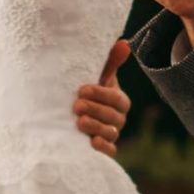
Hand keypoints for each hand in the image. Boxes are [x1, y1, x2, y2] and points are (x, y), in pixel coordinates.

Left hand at [74, 39, 130, 157]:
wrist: (68, 116)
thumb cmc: (85, 92)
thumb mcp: (95, 76)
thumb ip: (109, 61)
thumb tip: (125, 43)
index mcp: (118, 100)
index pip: (116, 98)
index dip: (101, 94)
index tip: (81, 90)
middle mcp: (117, 118)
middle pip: (113, 116)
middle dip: (95, 110)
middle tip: (76, 106)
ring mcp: (111, 134)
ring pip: (110, 133)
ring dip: (96, 127)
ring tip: (79, 122)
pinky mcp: (104, 148)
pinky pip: (110, 151)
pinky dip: (103, 148)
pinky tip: (92, 143)